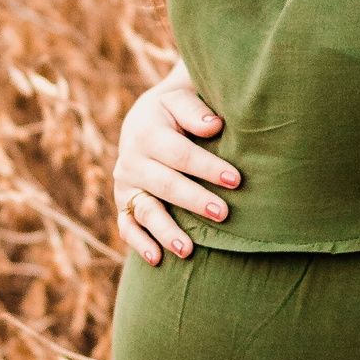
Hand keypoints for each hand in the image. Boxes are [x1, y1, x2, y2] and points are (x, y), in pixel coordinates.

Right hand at [114, 75, 239, 264]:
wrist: (146, 120)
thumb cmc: (175, 112)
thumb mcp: (181, 99)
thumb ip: (194, 110)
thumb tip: (214, 125)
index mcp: (147, 132)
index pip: (180, 154)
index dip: (207, 167)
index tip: (236, 180)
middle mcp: (132, 160)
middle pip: (165, 185)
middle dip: (194, 200)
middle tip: (223, 213)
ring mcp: (126, 186)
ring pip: (145, 211)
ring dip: (166, 231)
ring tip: (188, 250)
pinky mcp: (124, 204)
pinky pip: (127, 227)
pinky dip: (139, 243)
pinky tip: (157, 259)